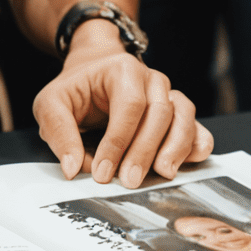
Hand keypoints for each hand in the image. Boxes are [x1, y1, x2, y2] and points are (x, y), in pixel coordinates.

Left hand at [33, 33, 212, 188]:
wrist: (96, 71)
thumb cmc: (76, 89)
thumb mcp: (52, 102)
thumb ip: (58, 131)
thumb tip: (72, 168)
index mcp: (122, 69)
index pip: (129, 105)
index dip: (118, 141)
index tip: (102, 172)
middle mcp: (152, 80)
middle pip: (159, 112)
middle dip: (145, 150)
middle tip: (129, 181)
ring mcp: (169, 96)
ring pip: (184, 118)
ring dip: (176, 148)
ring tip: (163, 173)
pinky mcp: (179, 115)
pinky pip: (198, 128)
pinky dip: (198, 145)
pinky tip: (190, 161)